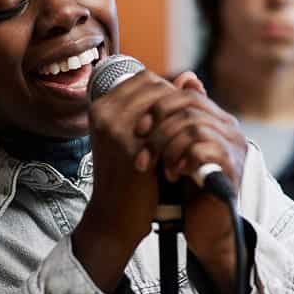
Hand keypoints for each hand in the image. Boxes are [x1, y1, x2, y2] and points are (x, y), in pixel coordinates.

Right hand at [72, 69, 168, 292]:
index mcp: (101, 106)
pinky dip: (181, 137)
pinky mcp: (131, 148)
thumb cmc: (128, 176)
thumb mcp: (137, 136)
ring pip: (164, 105)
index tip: (178, 114)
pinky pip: (167, 128)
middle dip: (177, 104)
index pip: (145, 78)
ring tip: (186, 139)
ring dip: (180, 119)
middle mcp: (105, 113)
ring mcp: (116, 129)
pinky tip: (186, 150)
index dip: (167, 92)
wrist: (114, 216)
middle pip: (156, 87)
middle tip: (186, 127)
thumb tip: (192, 76)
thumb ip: (160, 106)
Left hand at [140, 72, 247, 293]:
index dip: (159, 107)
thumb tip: (156, 103)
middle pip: (189, 107)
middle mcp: (230, 129)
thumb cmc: (188, 189)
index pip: (187, 95)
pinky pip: (202, 150)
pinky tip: (171, 175)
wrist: (206, 227)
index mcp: (217, 120)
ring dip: (166, 147)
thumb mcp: (174, 152)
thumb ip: (170, 126)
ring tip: (155, 167)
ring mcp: (233, 147)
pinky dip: (180, 160)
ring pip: (193, 127)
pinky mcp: (231, 168)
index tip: (138, 129)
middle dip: (158, 128)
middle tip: (143, 151)